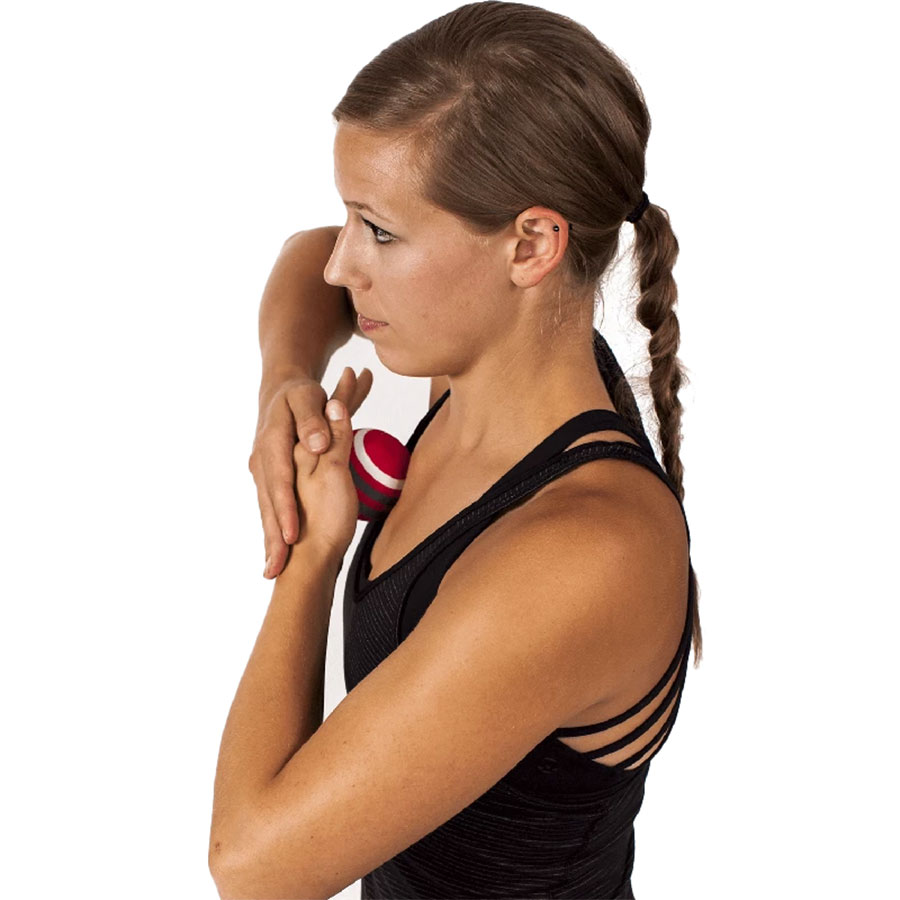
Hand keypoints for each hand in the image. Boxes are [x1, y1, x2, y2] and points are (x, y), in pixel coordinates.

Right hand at [249, 366, 373, 577]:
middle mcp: (262, 461)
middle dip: (271, 538)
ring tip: (273, 571)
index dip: (284, 509)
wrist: (279, 392)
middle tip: (276, 569)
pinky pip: (270, 509)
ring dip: (269, 543)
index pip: (278, 481)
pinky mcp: (267, 480)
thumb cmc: (299, 395)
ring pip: (266, 511)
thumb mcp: (306, 398)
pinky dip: (271, 534)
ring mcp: (262, 472)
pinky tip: (274, 560)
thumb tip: (319, 443)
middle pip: (267, 504)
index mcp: (271, 443)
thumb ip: (313, 419)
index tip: (290, 535)